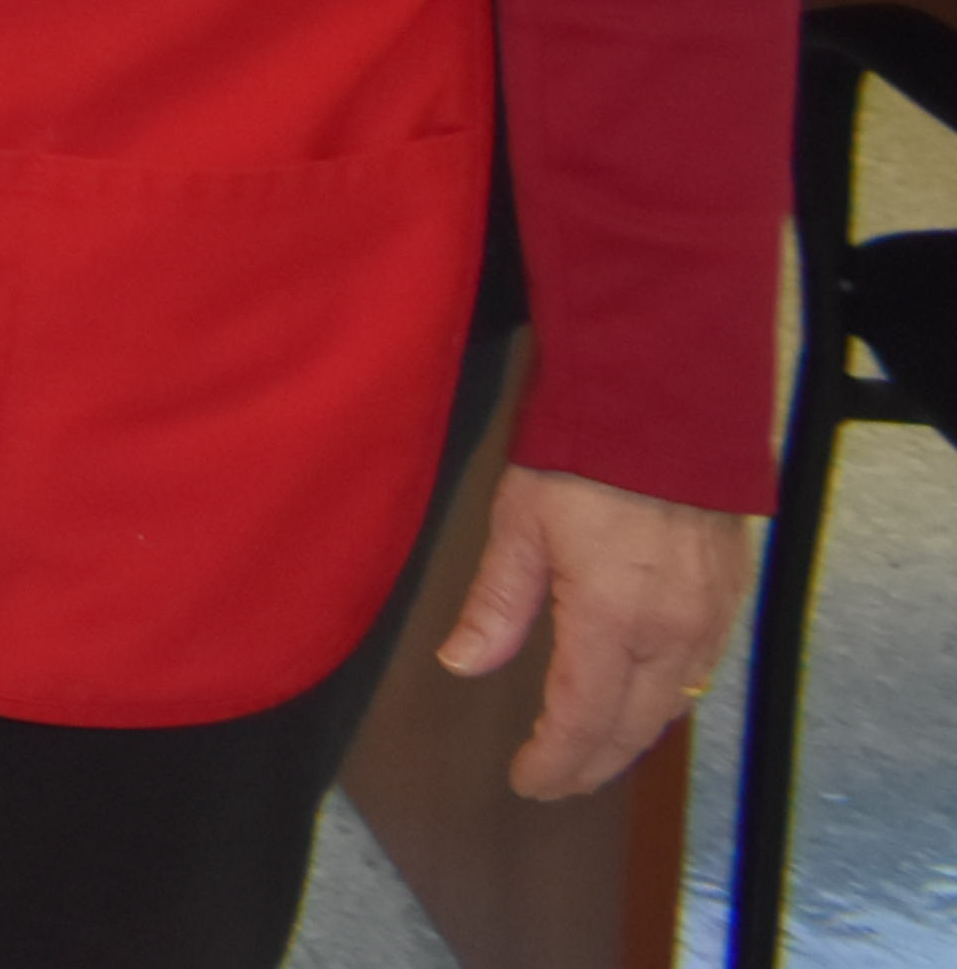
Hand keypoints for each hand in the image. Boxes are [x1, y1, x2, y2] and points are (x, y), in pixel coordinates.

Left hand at [436, 465, 755, 799]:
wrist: (665, 408)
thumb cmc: (583, 459)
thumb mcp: (519, 527)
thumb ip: (496, 605)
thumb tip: (461, 664)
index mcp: (613, 621)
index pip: (582, 719)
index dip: (554, 761)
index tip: (527, 782)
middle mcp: (672, 634)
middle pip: (633, 726)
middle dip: (592, 763)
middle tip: (555, 780)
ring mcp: (710, 619)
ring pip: (671, 705)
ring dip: (630, 736)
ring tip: (590, 751)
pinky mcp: (731, 598)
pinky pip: (700, 672)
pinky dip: (664, 699)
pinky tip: (640, 700)